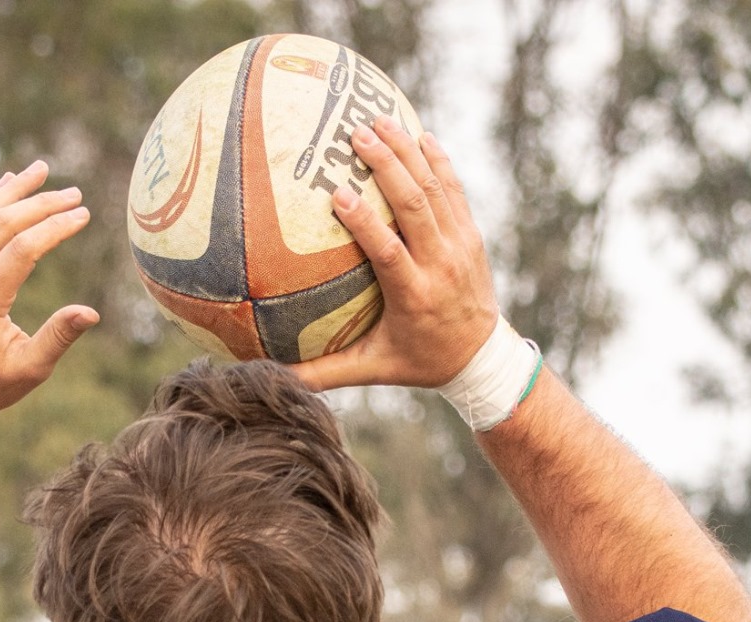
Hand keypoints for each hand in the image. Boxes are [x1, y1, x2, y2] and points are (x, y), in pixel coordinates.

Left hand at [0, 161, 99, 415]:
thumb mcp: (30, 369)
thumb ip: (58, 337)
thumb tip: (91, 312)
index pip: (23, 249)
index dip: (55, 227)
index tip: (82, 215)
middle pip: (1, 224)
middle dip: (40, 203)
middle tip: (74, 193)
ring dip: (12, 191)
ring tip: (41, 169)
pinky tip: (7, 184)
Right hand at [290, 118, 498, 392]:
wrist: (482, 357)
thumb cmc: (417, 362)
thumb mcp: (373, 370)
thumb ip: (322, 373)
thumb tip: (268, 373)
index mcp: (414, 296)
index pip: (388, 252)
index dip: (364, 221)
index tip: (336, 192)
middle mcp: (441, 266)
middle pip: (415, 206)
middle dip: (387, 166)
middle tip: (357, 134)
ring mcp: (461, 246)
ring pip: (435, 190)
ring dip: (408, 152)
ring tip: (379, 120)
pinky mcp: (472, 235)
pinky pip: (454, 190)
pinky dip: (438, 160)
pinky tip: (419, 134)